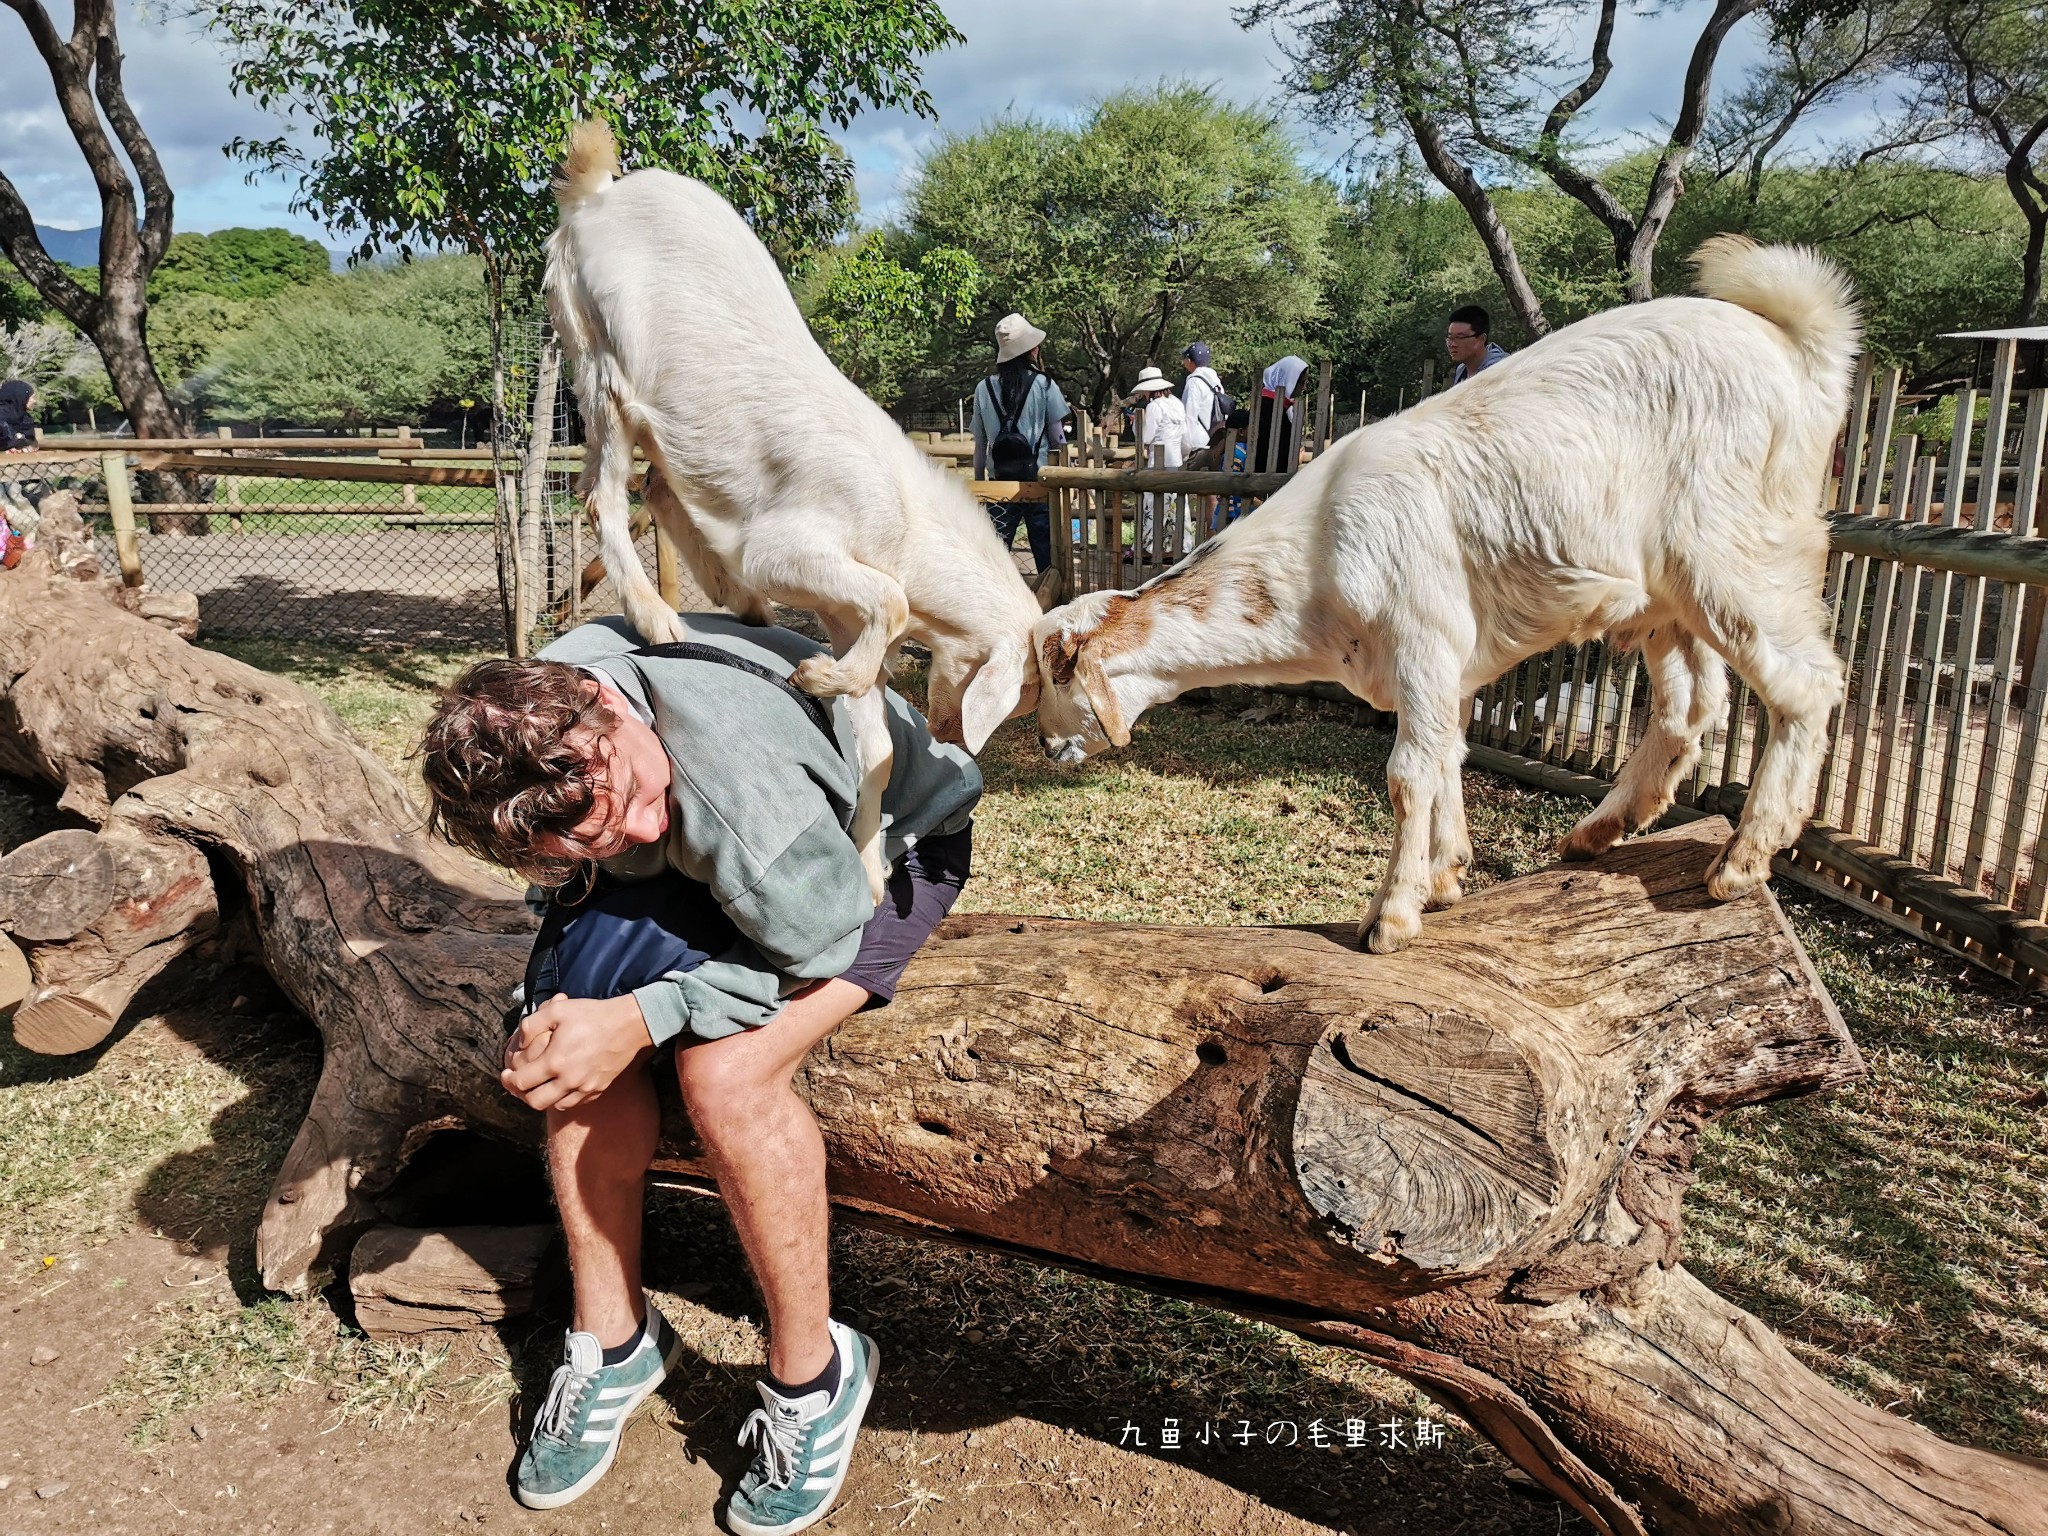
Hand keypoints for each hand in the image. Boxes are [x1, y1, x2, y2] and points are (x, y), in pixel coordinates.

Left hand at [500, 993, 651, 1112]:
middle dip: (522, 1094)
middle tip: (518, 1084)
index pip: (522, 1082)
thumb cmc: (593, 1015)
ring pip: (554, 1105)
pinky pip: (573, 1103)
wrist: (630, 1025)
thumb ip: (531, 1025)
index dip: (509, 1079)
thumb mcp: (558, 1010)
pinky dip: (562, 1098)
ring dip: (542, 1097)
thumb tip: (520, 1043)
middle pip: (535, 1102)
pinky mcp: (597, 1090)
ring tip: (538, 1085)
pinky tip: (560, 1084)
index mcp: (556, 1061)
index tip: (506, 1074)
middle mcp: (569, 1080)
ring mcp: (585, 1088)